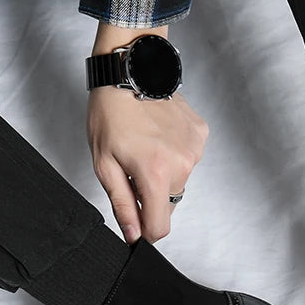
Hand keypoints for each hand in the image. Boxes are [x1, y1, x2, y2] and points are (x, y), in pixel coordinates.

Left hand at [86, 24, 208, 243]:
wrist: (131, 69)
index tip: (137, 224)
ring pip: (179, 181)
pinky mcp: (200, 137)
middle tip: (133, 168)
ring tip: (146, 146)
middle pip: (169, 204)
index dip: (146, 231)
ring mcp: (194, 150)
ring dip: (163, 174)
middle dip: (152, 196)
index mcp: (155, 174)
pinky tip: (159, 135)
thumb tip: (134, 236)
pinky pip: (188, 160)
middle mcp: (181, 165)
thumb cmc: (110, 112)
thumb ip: (122, 204)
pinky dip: (174, 155)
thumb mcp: (104, 163)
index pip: (160, 227)